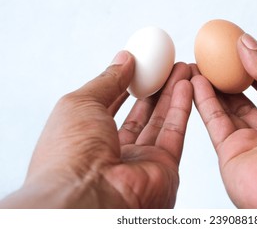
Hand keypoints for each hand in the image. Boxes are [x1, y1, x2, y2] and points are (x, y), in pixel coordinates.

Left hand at [0, 51, 192, 207]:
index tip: (139, 65)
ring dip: (171, 92)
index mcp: (87, 140)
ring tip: (180, 68)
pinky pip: (175, 132)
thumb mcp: (80, 103)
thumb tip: (124, 59)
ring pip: (161, 121)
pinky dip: (182, 107)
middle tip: (164, 65)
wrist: (87, 197)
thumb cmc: (70, 155)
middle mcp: (114, 153)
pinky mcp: (165, 168)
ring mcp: (141, 162)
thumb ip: (106, 81)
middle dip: (153, 87)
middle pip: (140, 114)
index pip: (111, 108)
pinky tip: (186, 84)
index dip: (125, 85)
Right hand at [191, 34, 256, 207]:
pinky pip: (215, 123)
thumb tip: (246, 43)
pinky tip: (196, 81)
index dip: (250, 66)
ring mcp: (253, 144)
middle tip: (210, 58)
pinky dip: (204, 102)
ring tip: (197, 65)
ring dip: (211, 87)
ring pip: (226, 110)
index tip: (232, 49)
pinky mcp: (232, 156)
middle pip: (244, 99)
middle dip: (227, 78)